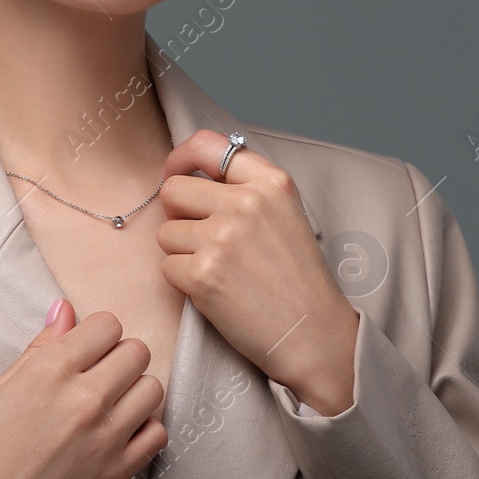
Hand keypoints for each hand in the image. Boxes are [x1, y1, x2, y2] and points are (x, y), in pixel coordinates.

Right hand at [0, 299, 167, 478]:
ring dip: (135, 392)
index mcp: (51, 371)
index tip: (89, 349)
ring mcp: (106, 437)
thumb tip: (65, 310)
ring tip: (112, 405)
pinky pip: (157, 434)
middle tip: (101, 376)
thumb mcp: (2, 387)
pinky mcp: (119, 472)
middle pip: (137, 352)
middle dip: (120, 358)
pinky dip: (144, 430)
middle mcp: (84, 399)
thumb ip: (41, 346)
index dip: (98, 334)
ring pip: (153, 389)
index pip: (107, 325)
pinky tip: (120, 433)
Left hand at [158, 130, 358, 415]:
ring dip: (181, 253)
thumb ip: (245, 188)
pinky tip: (215, 291)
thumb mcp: (285, 214)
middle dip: (177, 214)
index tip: (175, 173)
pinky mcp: (203, 274)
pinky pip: (167, 267)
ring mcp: (223, 238)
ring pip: (166, 232)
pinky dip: (183, 282)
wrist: (313, 333)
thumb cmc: (297, 278)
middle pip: (173, 189)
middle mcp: (247, 203)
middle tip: (198, 237)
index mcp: (271, 182)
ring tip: (218, 270)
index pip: (208, 145)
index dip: (180, 158)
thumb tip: (187, 172)